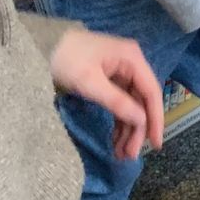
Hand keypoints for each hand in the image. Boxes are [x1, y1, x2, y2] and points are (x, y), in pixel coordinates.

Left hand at [50, 28, 164, 160]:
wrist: (43, 43)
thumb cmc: (66, 59)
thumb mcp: (89, 82)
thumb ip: (116, 102)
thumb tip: (141, 121)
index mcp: (132, 59)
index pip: (151, 92)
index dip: (155, 119)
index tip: (155, 144)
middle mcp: (131, 65)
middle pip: (141, 102)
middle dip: (137, 129)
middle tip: (130, 155)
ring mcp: (120, 73)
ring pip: (131, 105)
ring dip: (128, 129)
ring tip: (120, 154)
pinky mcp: (109, 80)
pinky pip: (120, 103)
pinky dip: (118, 122)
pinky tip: (115, 140)